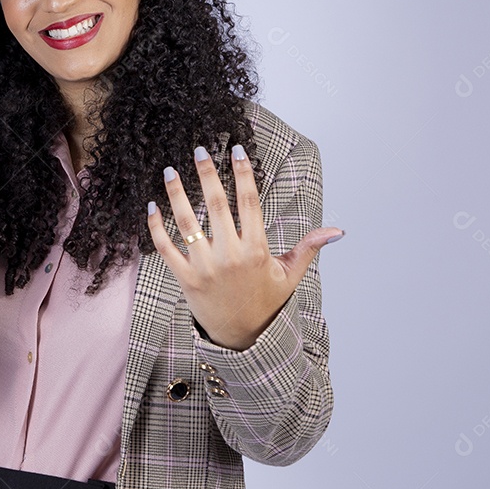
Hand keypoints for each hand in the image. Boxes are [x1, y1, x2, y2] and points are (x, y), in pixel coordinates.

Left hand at [147, 144, 342, 350]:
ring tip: (169, 170)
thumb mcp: (290, 275)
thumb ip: (308, 248)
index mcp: (256, 250)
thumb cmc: (266, 302)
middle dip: (207, 173)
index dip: (243, 172)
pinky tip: (152, 205)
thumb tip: (337, 230)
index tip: (236, 149)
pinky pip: (165, 247)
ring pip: (187, 222)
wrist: (243, 338)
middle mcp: (229, 256)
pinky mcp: (185, 278)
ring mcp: (204, 267)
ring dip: (177, 193)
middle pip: (216, 204)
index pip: (249, 202)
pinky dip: (156, 226)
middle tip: (199, 149)